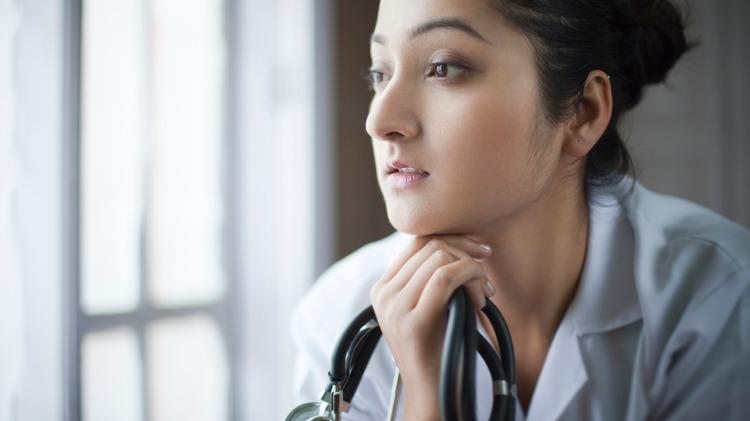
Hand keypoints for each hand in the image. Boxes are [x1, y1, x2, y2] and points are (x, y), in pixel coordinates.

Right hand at [369, 235, 494, 416]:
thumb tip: (462, 243)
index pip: (417, 242)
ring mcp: (394, 307)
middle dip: (466, 255)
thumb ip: (433, 278)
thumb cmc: (440, 348)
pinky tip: (481, 296)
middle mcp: (383, 294)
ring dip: (472, 270)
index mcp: (383, 288)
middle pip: (430, 246)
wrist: (432, 392)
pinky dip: (471, 276)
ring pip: (440, 258)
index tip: (479, 251)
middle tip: (485, 281)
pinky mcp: (413, 321)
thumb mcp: (430, 307)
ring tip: (482, 295)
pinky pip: (446, 277)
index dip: (453, 239)